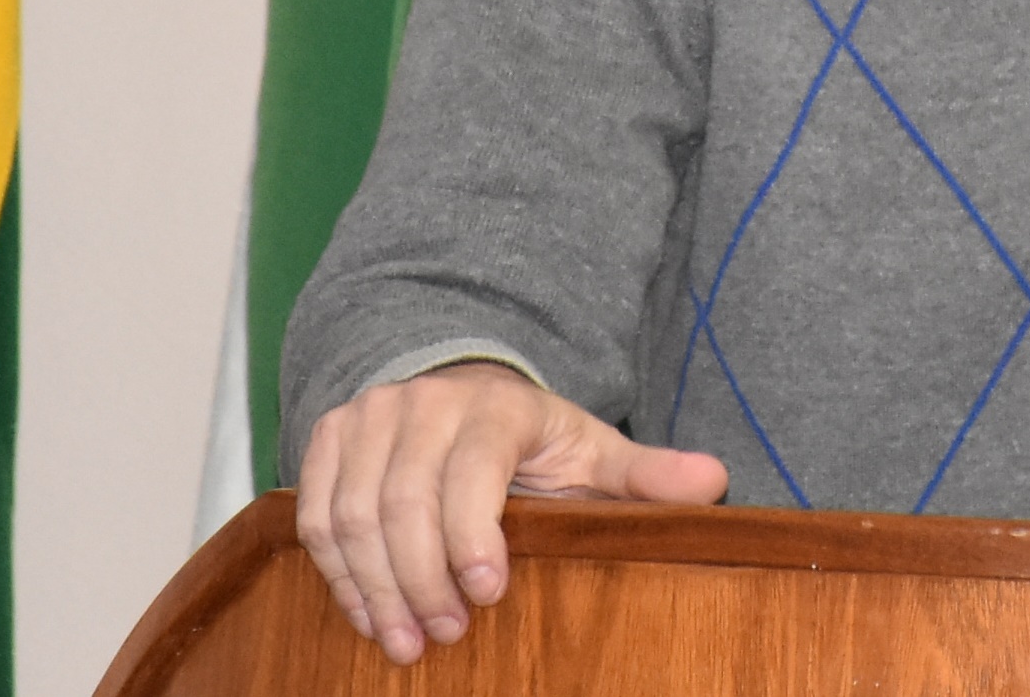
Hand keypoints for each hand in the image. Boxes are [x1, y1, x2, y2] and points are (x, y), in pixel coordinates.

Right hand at [296, 360, 728, 663]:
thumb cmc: (533, 436)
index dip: (472, 537)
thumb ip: (645, 474)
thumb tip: (714, 482)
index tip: (487, 594)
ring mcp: (369, 418)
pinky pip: (315, 514)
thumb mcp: (591, 449)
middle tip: (444, 637)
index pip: (472, 471)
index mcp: (495, 407)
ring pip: (350, 514)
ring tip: (405, 641)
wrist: (459, 388)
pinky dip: (337, 572)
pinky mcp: (329, 439)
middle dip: (421, 580)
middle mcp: (423, 404)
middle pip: (402, 502)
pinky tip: (369, 612)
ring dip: (374, 587)